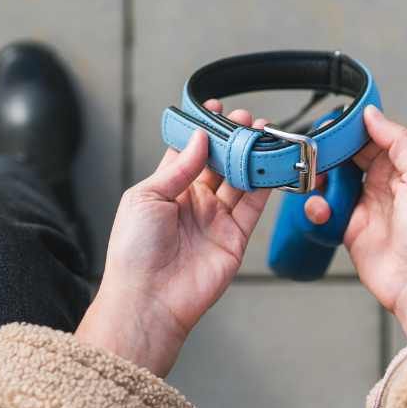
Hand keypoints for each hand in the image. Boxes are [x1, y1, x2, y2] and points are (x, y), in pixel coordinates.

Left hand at [76, 103, 271, 375]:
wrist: (148, 298)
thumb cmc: (134, 252)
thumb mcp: (146, 197)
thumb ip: (177, 167)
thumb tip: (199, 139)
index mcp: (164, 191)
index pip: (187, 153)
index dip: (202, 131)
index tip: (214, 109)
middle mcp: (191, 204)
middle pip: (218, 164)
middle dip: (232, 139)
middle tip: (246, 118)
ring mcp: (213, 220)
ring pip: (239, 180)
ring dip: (251, 156)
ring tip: (264, 132)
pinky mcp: (234, 238)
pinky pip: (254, 205)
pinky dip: (266, 184)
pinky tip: (272, 162)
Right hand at [305, 105, 406, 339]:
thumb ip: (399, 141)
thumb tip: (373, 115)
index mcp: (404, 168)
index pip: (373, 139)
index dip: (352, 129)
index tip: (332, 123)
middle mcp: (382, 184)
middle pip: (348, 158)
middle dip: (330, 153)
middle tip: (313, 150)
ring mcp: (363, 206)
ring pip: (331, 181)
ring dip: (319, 180)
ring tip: (315, 182)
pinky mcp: (346, 227)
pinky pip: (324, 209)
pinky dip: (316, 207)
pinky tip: (322, 211)